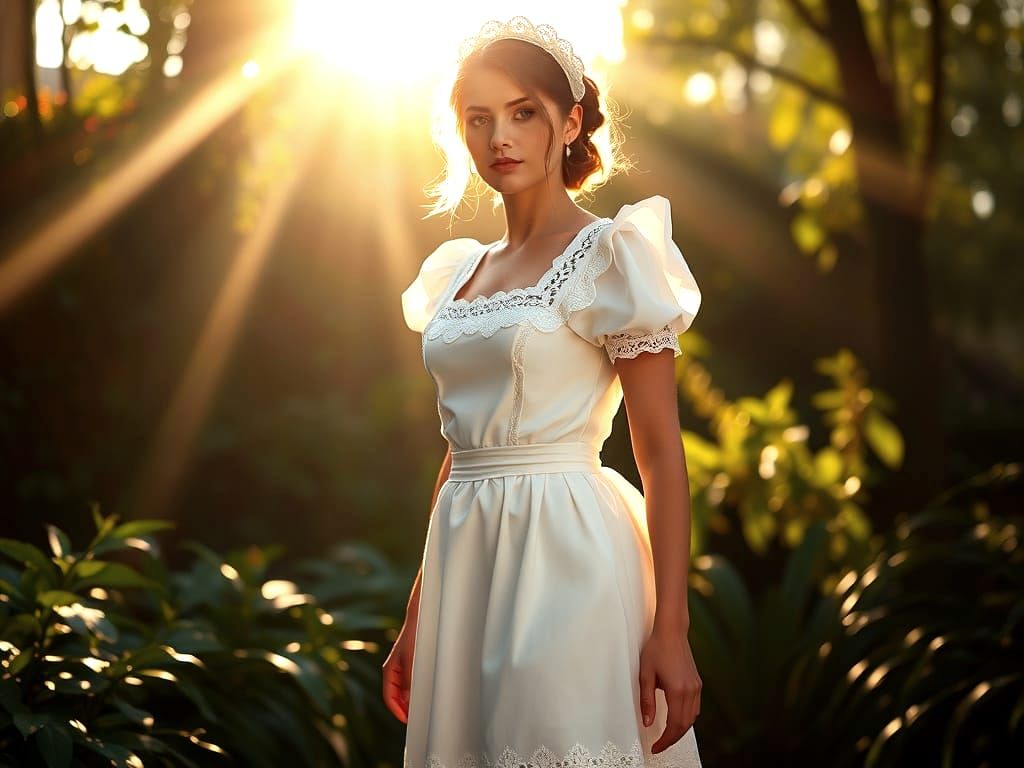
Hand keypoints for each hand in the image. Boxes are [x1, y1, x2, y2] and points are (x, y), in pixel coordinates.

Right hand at [381, 618, 416, 722]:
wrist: (420, 617)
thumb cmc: (414, 636)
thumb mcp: (412, 660)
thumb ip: (410, 681)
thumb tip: (409, 701)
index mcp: (389, 670)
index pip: (389, 697)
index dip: (397, 711)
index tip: (407, 720)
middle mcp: (393, 670)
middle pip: (395, 695)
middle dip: (403, 708)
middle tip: (415, 718)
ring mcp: (401, 667)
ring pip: (402, 689)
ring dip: (409, 700)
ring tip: (420, 709)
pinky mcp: (410, 663)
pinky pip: (409, 682)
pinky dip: (414, 690)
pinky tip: (423, 693)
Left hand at [638, 624, 701, 753]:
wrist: (671, 632)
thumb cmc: (656, 649)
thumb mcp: (645, 675)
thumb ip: (647, 701)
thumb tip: (648, 722)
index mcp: (677, 690)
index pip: (674, 725)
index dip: (666, 740)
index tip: (656, 747)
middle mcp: (690, 691)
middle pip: (685, 725)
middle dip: (673, 738)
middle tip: (659, 745)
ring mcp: (696, 687)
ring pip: (692, 718)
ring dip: (681, 729)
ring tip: (667, 735)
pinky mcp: (697, 683)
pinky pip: (695, 708)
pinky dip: (686, 718)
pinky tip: (677, 719)